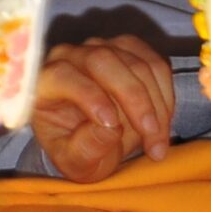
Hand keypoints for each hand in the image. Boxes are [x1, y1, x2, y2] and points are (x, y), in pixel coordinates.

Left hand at [32, 36, 175, 181]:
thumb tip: (109, 129)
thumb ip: (85, 149)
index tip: (113, 126)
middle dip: (134, 99)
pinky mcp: (130, 50)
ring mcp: (102, 48)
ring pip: (137, 64)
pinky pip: (156, 65)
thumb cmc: (78, 150)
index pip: (63, 76)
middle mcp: (70, 57)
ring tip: (157, 141)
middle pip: (104, 60)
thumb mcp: (76, 163)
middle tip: (150, 135)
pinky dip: (166, 95)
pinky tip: (162, 122)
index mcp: (45, 82)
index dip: (89, 96)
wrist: (94, 140)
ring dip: (156, 104)